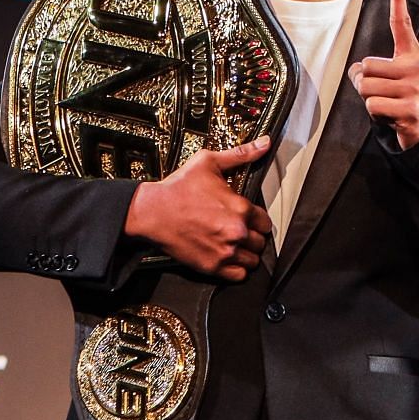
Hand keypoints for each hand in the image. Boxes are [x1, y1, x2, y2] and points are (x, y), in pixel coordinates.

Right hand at [122, 137, 272, 280]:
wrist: (152, 211)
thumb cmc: (178, 188)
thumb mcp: (209, 163)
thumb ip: (241, 154)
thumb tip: (264, 143)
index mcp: (241, 208)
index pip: (266, 223)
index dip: (258, 221)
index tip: (249, 220)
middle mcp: (237, 232)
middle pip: (260, 243)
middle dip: (253, 238)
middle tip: (240, 233)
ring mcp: (225, 251)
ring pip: (252, 260)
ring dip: (246, 254)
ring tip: (235, 246)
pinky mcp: (212, 266)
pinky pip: (239, 276)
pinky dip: (237, 270)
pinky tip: (228, 259)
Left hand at [352, 0, 418, 150]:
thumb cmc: (406, 100)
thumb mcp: (398, 78)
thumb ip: (376, 68)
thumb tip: (357, 71)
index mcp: (413, 55)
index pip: (401, 22)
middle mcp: (418, 67)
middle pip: (365, 66)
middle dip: (365, 84)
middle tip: (384, 94)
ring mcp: (416, 88)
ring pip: (366, 87)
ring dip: (369, 100)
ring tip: (389, 105)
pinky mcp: (411, 108)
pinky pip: (373, 105)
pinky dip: (376, 114)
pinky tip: (392, 116)